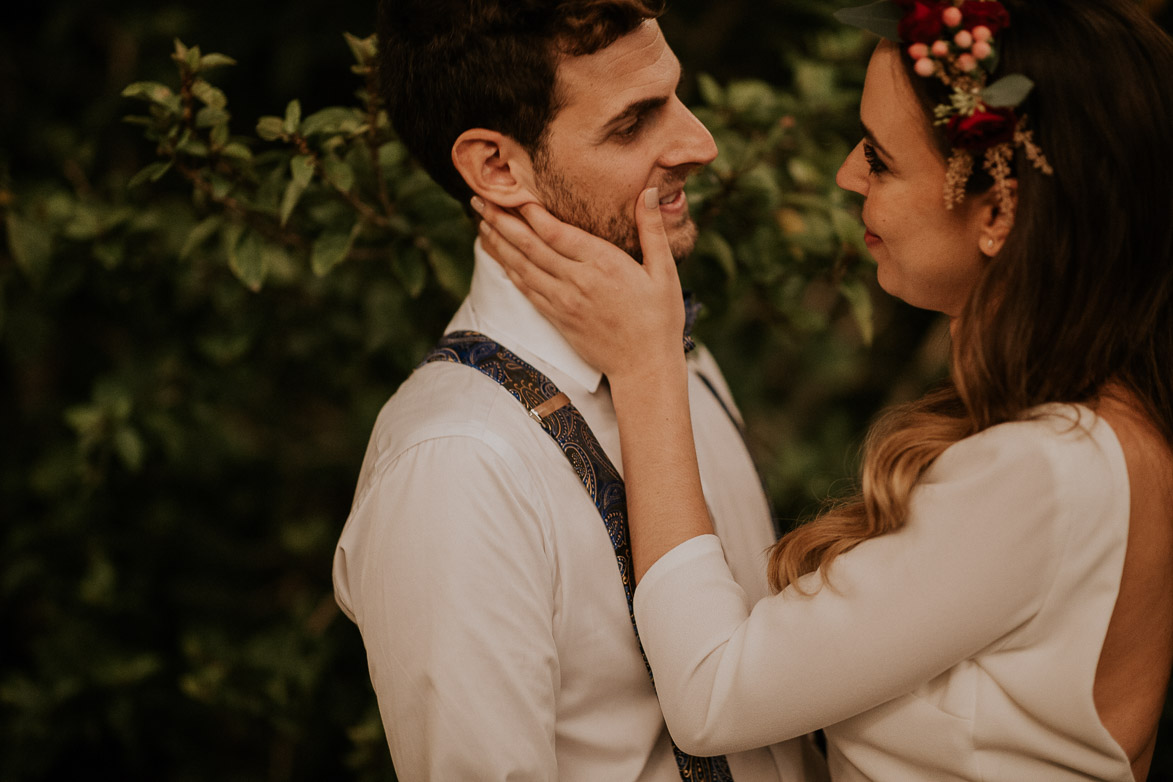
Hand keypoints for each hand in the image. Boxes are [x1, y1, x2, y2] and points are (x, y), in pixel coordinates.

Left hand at [472, 188, 685, 384]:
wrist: (644, 367)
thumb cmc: (659, 319)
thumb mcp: (664, 272)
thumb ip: (652, 230)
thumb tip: (647, 191)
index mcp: (603, 265)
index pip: (557, 233)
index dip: (531, 212)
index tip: (512, 191)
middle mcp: (577, 282)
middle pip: (531, 246)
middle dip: (503, 221)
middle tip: (480, 199)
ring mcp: (563, 302)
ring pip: (522, 267)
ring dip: (498, 243)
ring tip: (480, 221)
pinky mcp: (556, 318)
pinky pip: (525, 289)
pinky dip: (508, 269)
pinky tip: (497, 255)